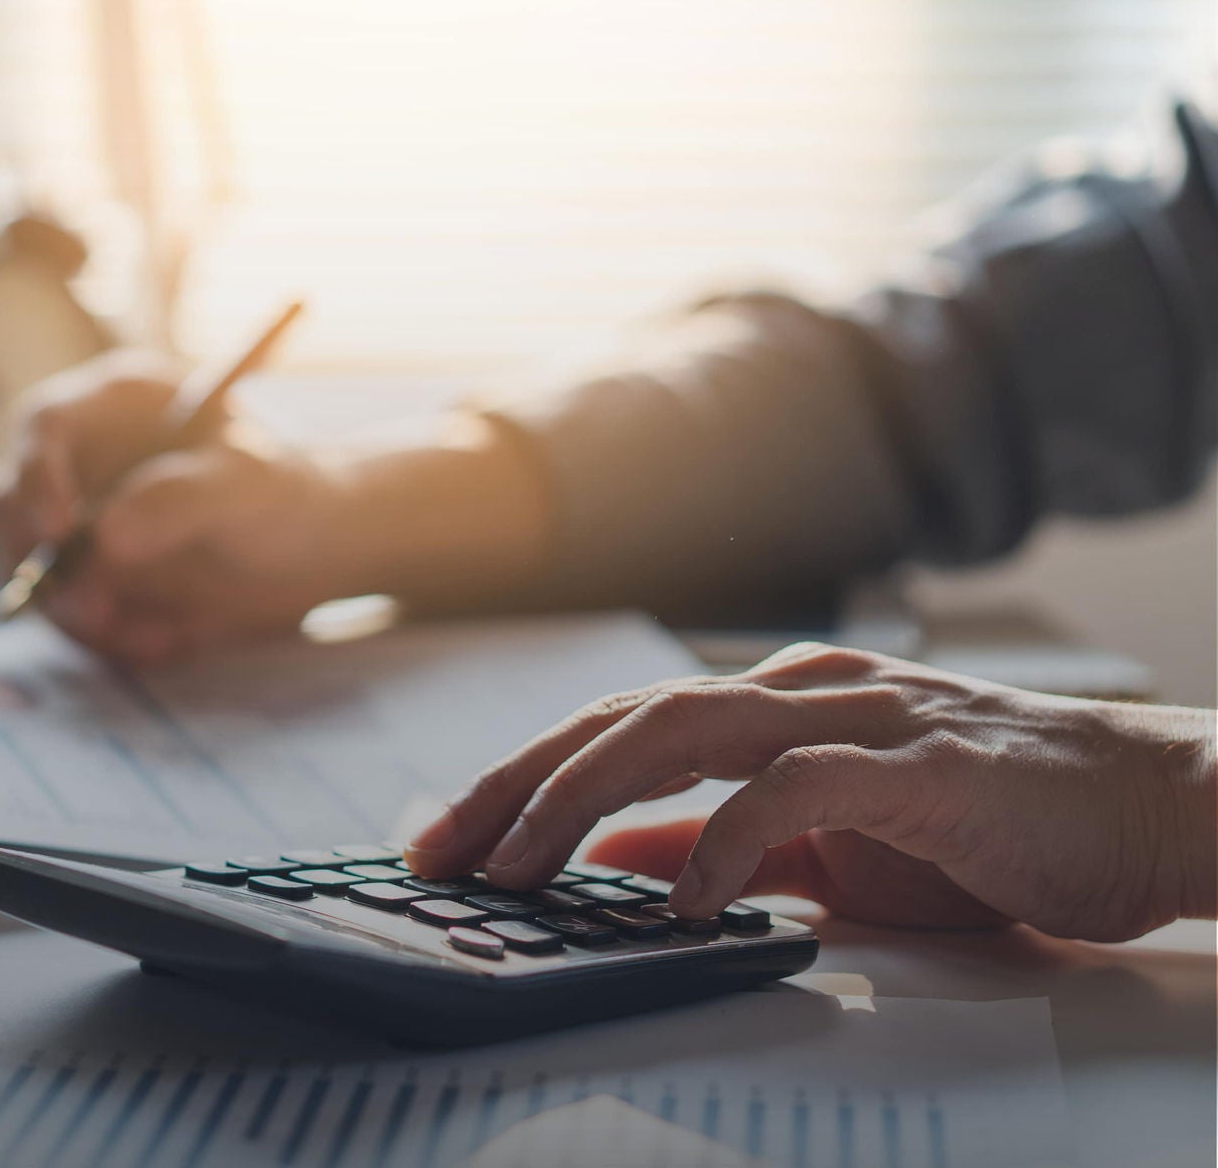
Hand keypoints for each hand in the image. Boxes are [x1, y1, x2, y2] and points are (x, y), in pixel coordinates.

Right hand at [0, 350, 365, 664]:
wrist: (310, 553)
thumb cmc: (284, 494)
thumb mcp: (248, 489)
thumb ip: (181, 500)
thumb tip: (104, 537)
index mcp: (114, 405)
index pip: (45, 425)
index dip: (38, 478)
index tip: (63, 536)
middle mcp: (79, 458)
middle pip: (10, 503)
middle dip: (42, 566)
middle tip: (96, 612)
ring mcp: (73, 519)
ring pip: (31, 570)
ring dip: (79, 615)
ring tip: (154, 636)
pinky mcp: (84, 576)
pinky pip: (67, 614)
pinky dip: (106, 639)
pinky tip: (167, 640)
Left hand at [404, 643, 1216, 940]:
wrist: (1146, 810)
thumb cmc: (988, 826)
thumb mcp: (829, 842)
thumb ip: (726, 837)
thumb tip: (621, 858)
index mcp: (773, 703)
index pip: (615, 726)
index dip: (521, 775)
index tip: (446, 837)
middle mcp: (800, 691)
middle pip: (624, 717)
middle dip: (518, 783)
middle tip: (441, 852)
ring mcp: (860, 716)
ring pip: (686, 727)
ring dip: (585, 796)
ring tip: (522, 865)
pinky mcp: (923, 765)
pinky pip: (800, 787)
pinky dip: (726, 836)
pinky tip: (680, 895)